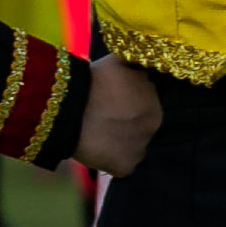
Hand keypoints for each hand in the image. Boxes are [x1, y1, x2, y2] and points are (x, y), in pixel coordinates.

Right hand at [74, 57, 165, 176]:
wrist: (69, 107)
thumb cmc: (92, 81)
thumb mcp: (120, 64)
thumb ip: (135, 66)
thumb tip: (142, 59)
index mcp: (155, 104)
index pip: (144, 108)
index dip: (125, 107)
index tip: (109, 105)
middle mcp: (154, 128)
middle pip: (139, 129)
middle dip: (125, 126)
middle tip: (103, 120)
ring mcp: (141, 149)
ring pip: (132, 148)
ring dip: (119, 144)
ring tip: (98, 136)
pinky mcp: (126, 166)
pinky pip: (121, 167)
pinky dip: (110, 161)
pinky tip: (96, 150)